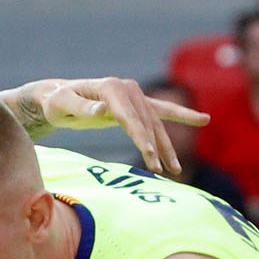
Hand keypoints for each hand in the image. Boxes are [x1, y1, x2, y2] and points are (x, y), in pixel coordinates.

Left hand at [32, 78, 206, 175]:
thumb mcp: (62, 106)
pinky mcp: (137, 103)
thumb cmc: (56, 102)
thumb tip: (102, 110)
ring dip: (165, 146)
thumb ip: (81, 107)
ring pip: (155, 122)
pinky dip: (181, 116)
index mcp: (110, 88)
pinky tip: (203, 120)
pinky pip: (162, 112)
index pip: (129, 116)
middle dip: (155, 146)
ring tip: (174, 169)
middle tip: (160, 171)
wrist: (56, 97)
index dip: (140, 136)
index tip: (149, 155)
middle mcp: (126, 88)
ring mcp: (134, 94)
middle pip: (146, 121)